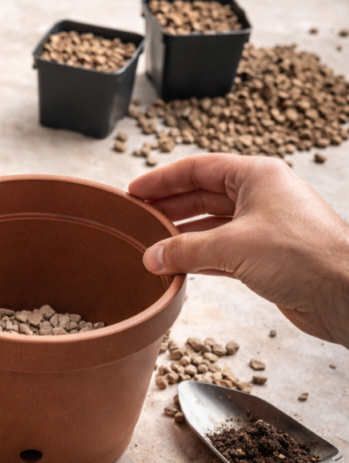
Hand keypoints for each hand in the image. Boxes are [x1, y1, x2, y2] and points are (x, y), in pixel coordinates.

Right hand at [129, 154, 348, 347]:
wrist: (347, 293)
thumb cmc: (304, 255)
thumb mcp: (232, 246)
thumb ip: (185, 249)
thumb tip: (152, 256)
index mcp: (257, 176)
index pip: (198, 169)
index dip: (163, 179)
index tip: (135, 191)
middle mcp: (262, 196)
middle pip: (203, 195)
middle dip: (169, 207)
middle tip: (138, 218)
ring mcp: (265, 227)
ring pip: (211, 225)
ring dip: (182, 235)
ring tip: (152, 244)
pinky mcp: (267, 257)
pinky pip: (222, 251)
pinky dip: (198, 257)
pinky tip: (177, 265)